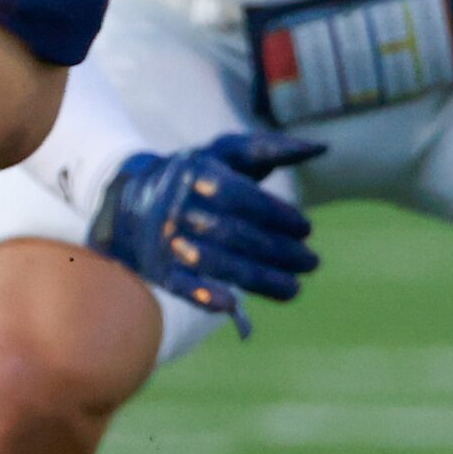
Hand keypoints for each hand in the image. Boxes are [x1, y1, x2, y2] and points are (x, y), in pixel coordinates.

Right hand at [88, 131, 323, 337]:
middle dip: (278, 251)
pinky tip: (234, 306)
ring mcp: (168, 240)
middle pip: (233, 233)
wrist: (130, 202)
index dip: (277, 215)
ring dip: (258, 279)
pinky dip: (204, 296)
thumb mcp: (227, 153)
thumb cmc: (198, 174)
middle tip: (312, 263)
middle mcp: (180, 207)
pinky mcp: (160, 270)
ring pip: (215, 263)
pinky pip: (182, 286)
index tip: (307, 229)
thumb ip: (271, 148)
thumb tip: (322, 147)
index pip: (241, 196)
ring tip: (295, 288)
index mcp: (198, 172)